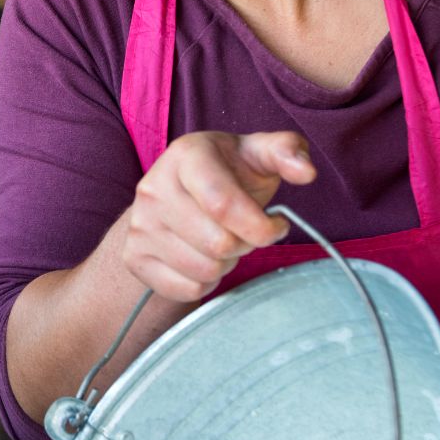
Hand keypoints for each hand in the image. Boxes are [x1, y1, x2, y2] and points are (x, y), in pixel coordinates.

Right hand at [121, 130, 315, 302]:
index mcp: (186, 155)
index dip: (260, 226)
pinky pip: (186, 288)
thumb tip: (306, 172)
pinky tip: (205, 257)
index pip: (223, 204)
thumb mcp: (259, 153)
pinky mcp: (133, 257)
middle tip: (247, 232)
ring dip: (226, 263)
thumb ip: (288, 151)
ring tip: (224, 241)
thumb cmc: (228, 173)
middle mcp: (153, 188)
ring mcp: (139, 225)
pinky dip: (205, 281)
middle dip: (246, 244)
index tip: (278, 225)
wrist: (176, 194)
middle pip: (218, 243)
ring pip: (204, 269)